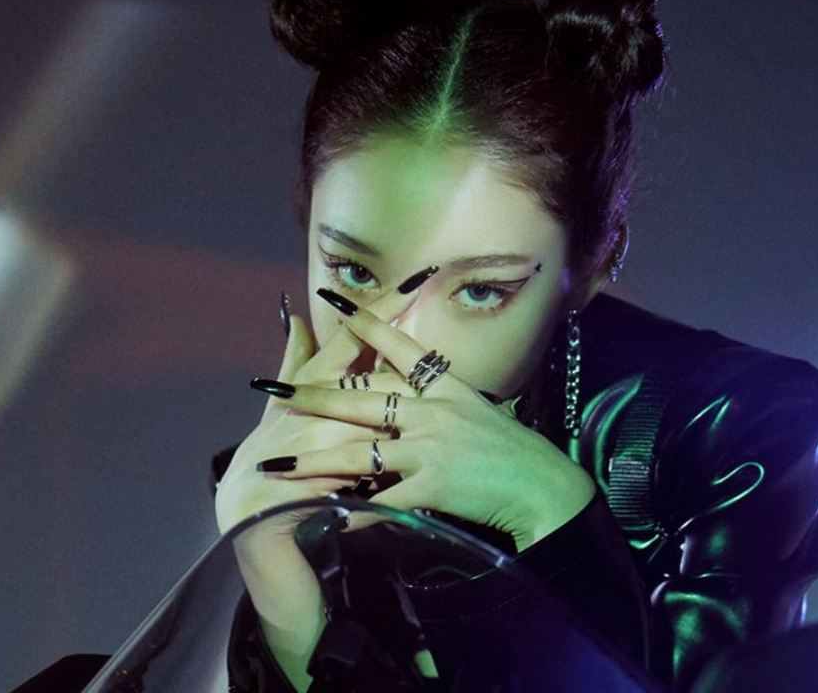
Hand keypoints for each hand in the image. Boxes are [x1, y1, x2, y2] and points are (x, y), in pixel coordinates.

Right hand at [214, 280, 428, 537]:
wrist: (254, 517)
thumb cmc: (272, 454)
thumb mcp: (281, 406)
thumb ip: (294, 361)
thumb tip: (293, 316)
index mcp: (310, 384)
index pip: (350, 338)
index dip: (380, 309)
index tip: (414, 280)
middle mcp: (314, 406)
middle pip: (373, 370)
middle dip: (401, 348)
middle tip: (432, 304)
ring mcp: (319, 439)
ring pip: (377, 418)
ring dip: (407, 411)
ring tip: (442, 402)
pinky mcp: (324, 477)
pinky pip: (368, 464)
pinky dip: (391, 461)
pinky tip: (422, 458)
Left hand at [253, 289, 596, 551]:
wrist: (544, 488)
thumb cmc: (511, 450)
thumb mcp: (474, 409)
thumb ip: (437, 395)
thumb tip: (407, 381)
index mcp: (444, 387)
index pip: (399, 345)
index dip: (365, 321)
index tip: (332, 299)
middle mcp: (433, 410)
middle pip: (362, 399)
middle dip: (313, 396)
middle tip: (273, 390)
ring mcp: (431, 447)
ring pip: (359, 452)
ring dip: (313, 462)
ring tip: (277, 467)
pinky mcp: (434, 486)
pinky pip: (383, 501)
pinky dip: (354, 512)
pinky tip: (326, 518)